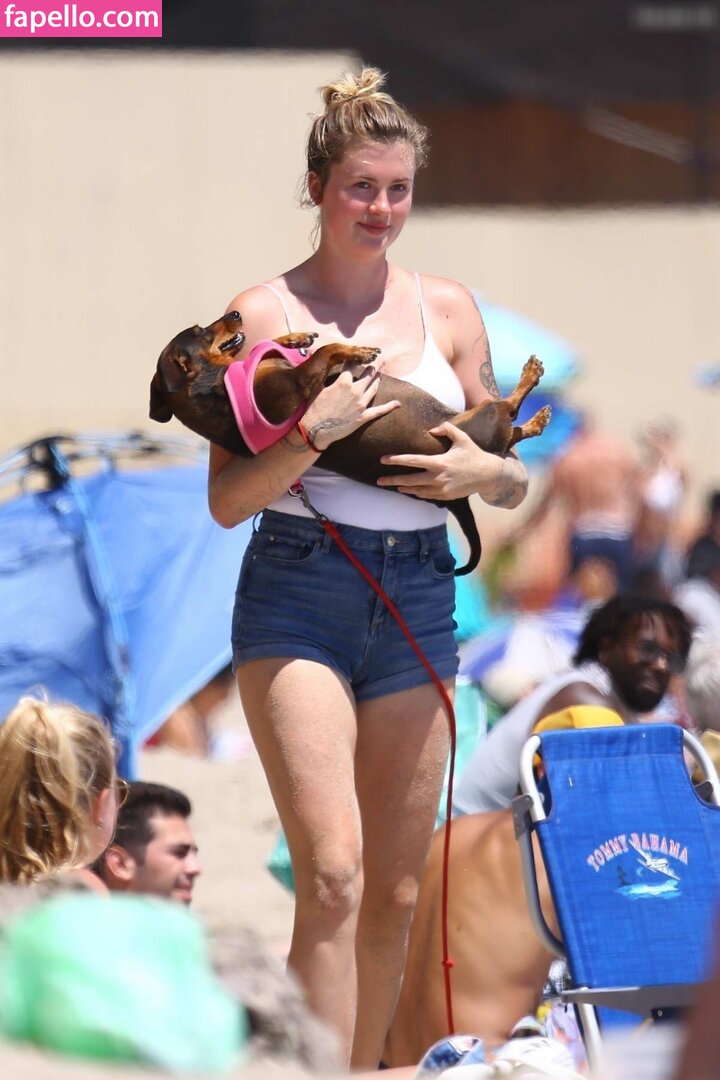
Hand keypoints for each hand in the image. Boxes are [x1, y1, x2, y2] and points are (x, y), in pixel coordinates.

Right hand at [302, 363, 399, 450]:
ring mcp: (361, 404)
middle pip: (369, 374)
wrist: (315, 430)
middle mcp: (355, 391)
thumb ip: (326, 377)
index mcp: (343, 382)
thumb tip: (326, 367)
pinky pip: (379, 411)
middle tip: (381, 358)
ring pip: (373, 388)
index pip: (352, 365)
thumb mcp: (318, 388)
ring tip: (380, 374)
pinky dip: (389, 407)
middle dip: (375, 364)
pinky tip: (397, 403)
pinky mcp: (363, 417)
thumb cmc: (313, 408)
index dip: (355, 358)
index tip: (359, 353)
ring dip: (378, 379)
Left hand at [377, 421, 527, 506]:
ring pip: (416, 490)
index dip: (396, 460)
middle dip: (392, 480)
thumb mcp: (462, 438)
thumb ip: (446, 429)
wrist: (488, 475)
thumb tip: (432, 429)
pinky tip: (410, 490)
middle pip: (409, 480)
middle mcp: (438, 478)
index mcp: (440, 463)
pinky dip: (417, 493)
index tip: (383, 460)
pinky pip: (426, 496)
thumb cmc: (473, 454)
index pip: (413, 461)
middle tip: (379, 480)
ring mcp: (441, 490)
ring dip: (404, 488)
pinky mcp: (445, 497)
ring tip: (393, 485)